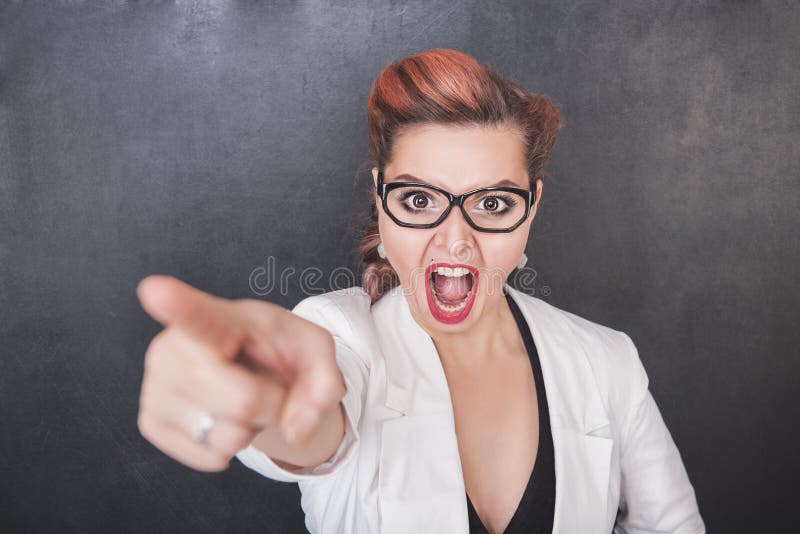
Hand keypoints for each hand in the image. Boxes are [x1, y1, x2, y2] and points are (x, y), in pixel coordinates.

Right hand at [135, 274, 344, 471]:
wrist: (252, 370)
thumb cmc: (279, 352)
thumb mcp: (316, 352)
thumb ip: (325, 383)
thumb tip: (296, 429)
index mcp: (220, 317)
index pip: (197, 313)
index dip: (175, 303)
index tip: (154, 290)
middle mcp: (173, 346)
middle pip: (243, 401)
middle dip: (273, 405)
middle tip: (266, 385)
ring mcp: (155, 384)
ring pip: (225, 436)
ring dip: (249, 430)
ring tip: (240, 399)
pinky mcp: (149, 421)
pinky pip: (209, 456)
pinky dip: (229, 448)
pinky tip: (222, 417)